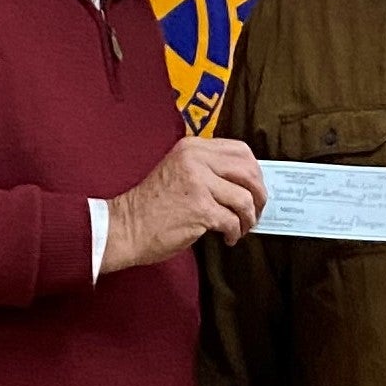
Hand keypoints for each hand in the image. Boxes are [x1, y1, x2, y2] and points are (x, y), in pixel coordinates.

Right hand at [102, 137, 265, 272]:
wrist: (125, 226)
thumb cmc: (152, 205)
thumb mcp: (179, 170)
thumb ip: (208, 168)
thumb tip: (246, 181)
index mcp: (192, 147)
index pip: (240, 151)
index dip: (255, 172)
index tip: (255, 188)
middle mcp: (196, 160)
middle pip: (248, 172)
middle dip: (259, 195)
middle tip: (256, 211)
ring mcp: (198, 183)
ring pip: (244, 199)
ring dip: (249, 218)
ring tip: (242, 227)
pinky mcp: (200, 209)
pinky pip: (233, 220)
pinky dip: (235, 232)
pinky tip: (227, 237)